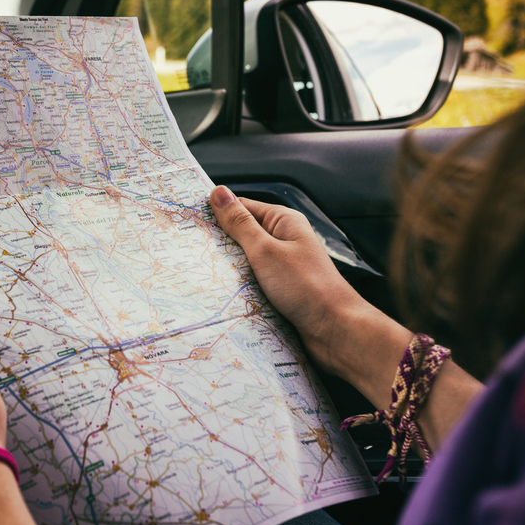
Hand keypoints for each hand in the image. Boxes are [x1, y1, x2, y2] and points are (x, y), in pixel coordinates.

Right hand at [209, 186, 412, 404]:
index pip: (243, 207)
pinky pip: (253, 282)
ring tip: (204, 274)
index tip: (189, 219)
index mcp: (285, 221)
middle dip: (219, 244)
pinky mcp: (282, 290)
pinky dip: (239, 287)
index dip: (216, 213)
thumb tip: (219, 193)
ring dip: (229, 269)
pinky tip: (224, 294)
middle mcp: (285, 241)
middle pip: (242, 235)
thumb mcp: (265, 251)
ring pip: (245, 262)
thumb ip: (239, 223)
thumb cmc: (307, 288)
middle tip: (189, 250)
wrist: (335, 331)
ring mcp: (284, 267)